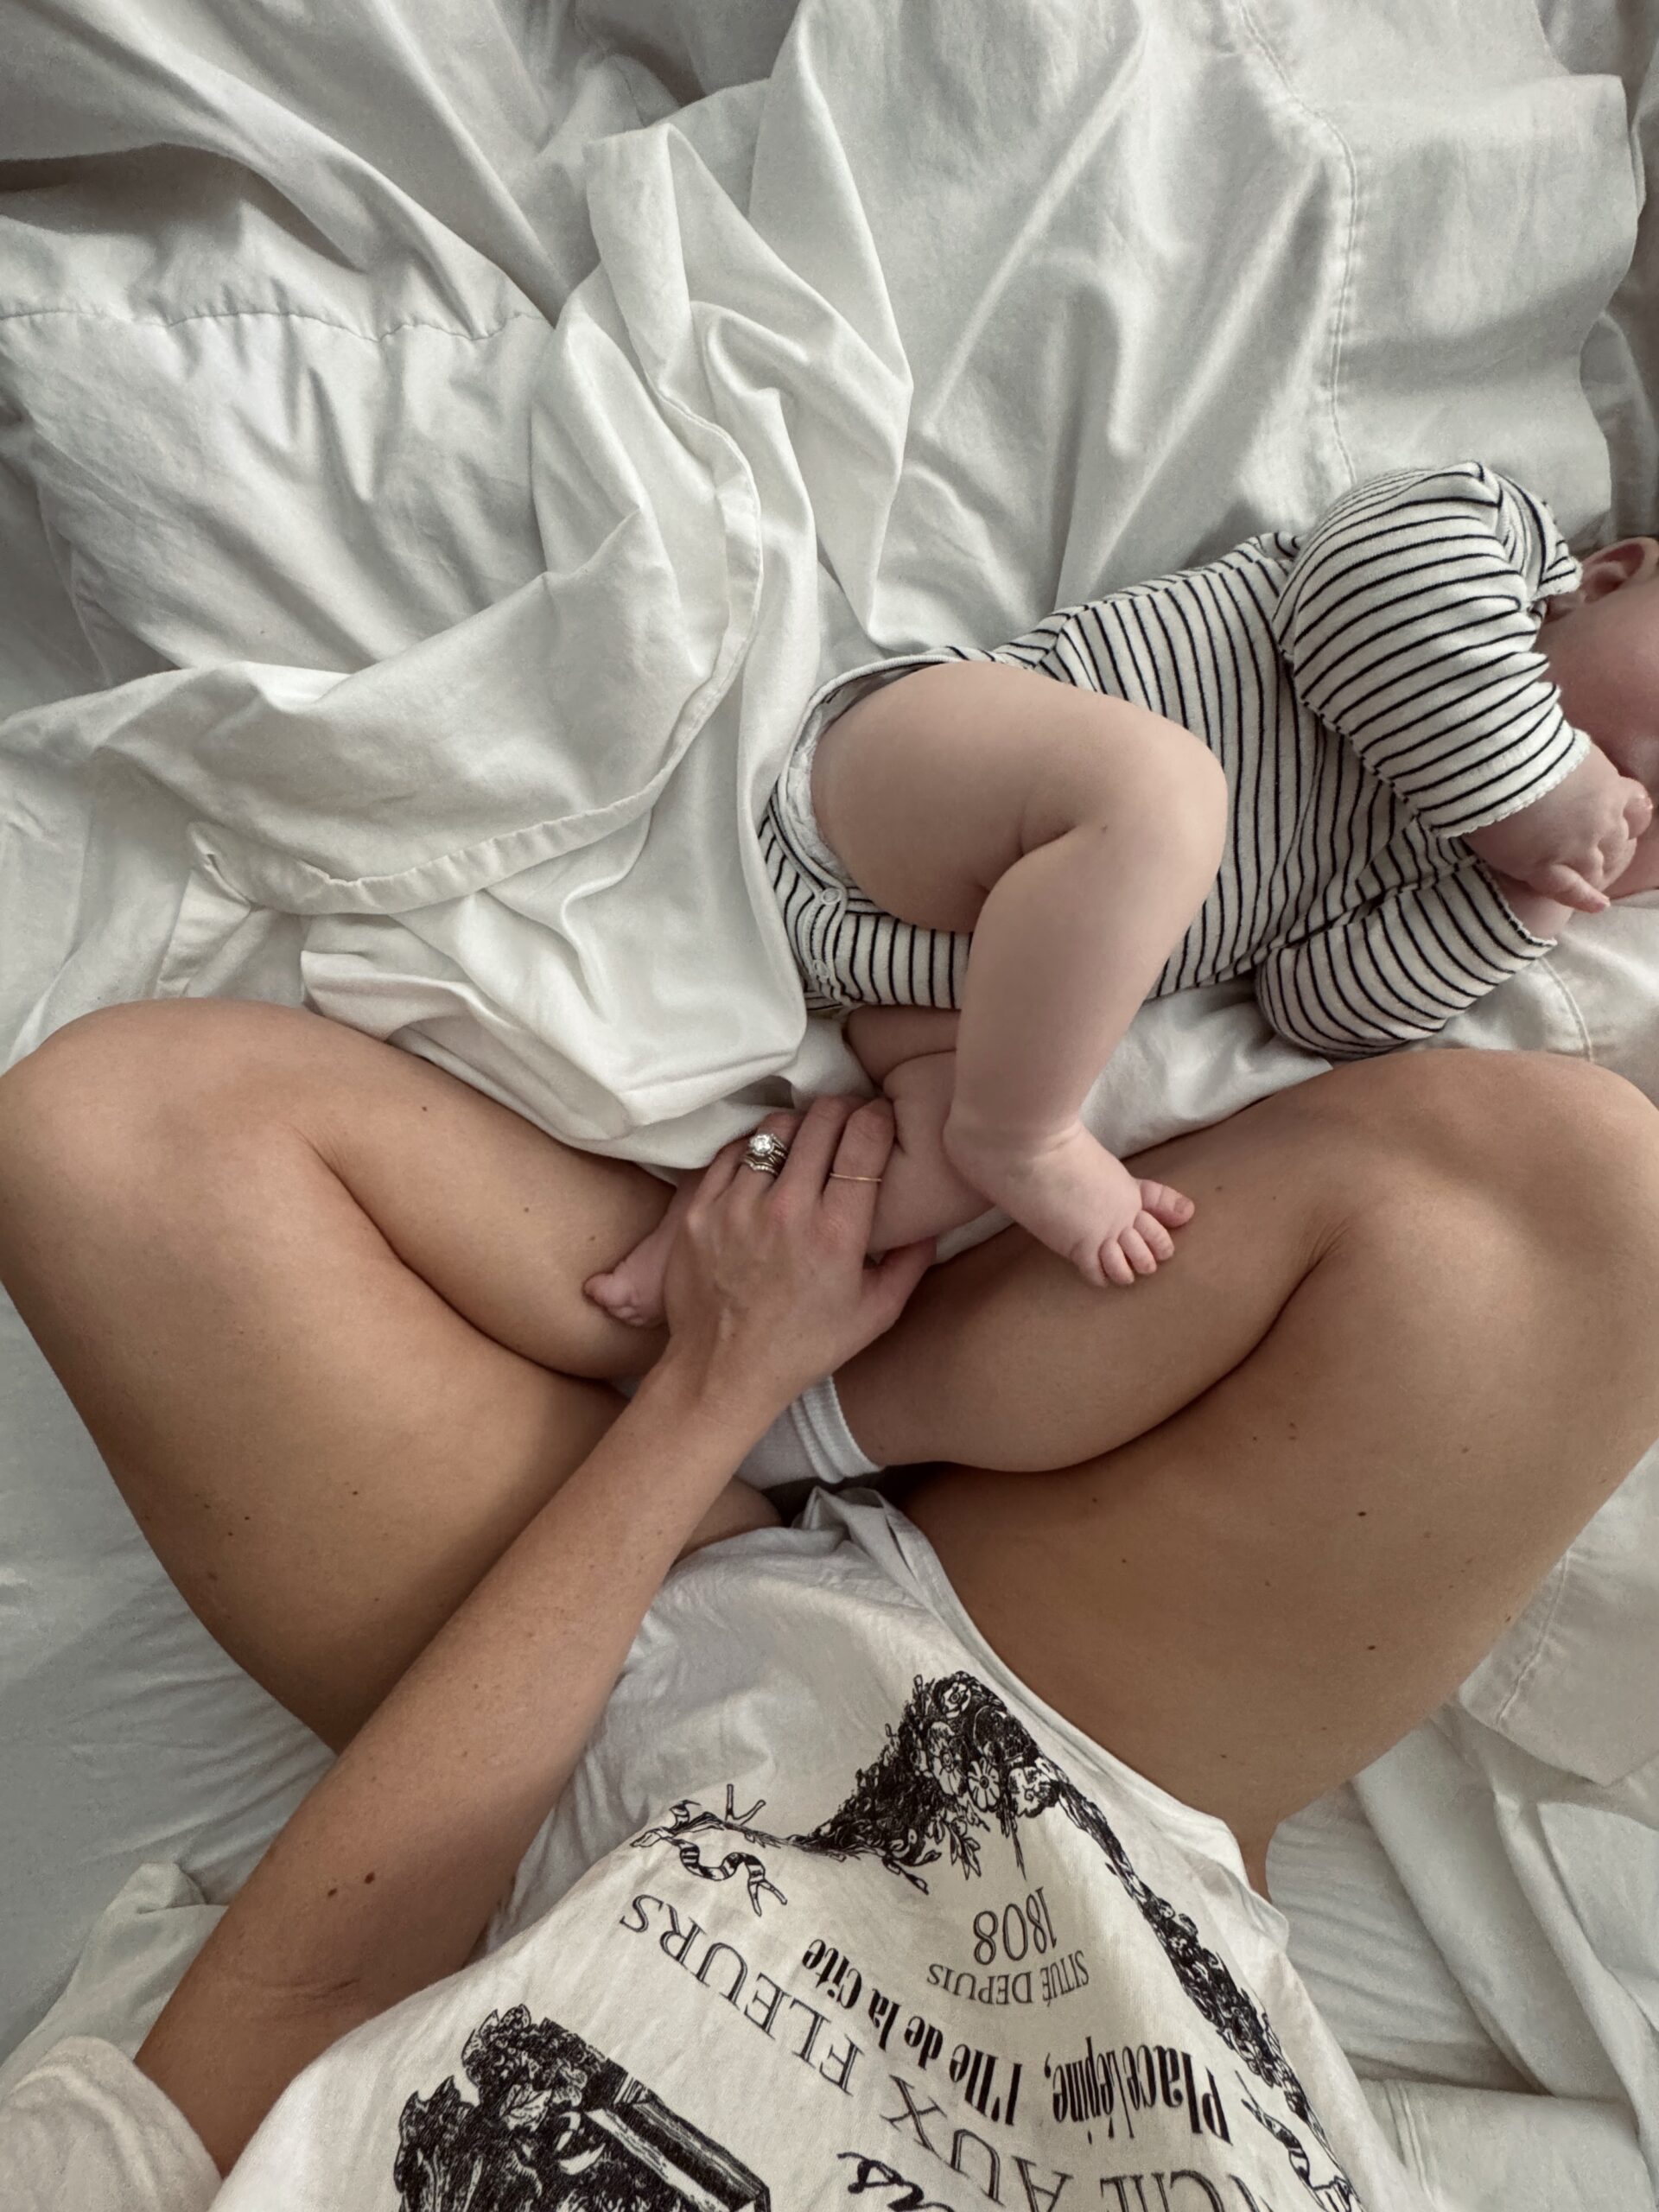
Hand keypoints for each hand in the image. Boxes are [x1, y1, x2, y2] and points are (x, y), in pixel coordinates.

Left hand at [656, 1096, 934, 1420]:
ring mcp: (736, 1206)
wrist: (724, 1372)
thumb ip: (910, 1263)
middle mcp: (786, 1210)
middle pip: (821, 1119)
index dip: (878, 1116)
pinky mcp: (699, 1210)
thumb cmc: (806, 1346)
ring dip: (798, 1130)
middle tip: (847, 1123)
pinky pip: (733, 1153)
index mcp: (836, 1232)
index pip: (864, 1137)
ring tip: (804, 1146)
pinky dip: (754, 1152)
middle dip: (842, 1111)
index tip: (880, 1119)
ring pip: (775, 1129)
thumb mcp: (876, 1314)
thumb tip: (932, 1220)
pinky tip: (765, 1168)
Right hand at [1465, 747, 1653, 914]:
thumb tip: (1561, 760)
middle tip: (1597, 849)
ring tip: (1593, 877)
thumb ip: (1571, 762)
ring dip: (1596, 871)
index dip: (1628, 813)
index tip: (1622, 816)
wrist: (1498, 761)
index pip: (1634, 805)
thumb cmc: (1525, 741)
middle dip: (1610, 847)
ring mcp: (1573, 848)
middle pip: (1617, 842)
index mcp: (1607, 786)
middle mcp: (1599, 821)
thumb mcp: (1563, 742)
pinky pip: (1568, 891)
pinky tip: (1597, 905)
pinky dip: (1584, 899)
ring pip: (1596, 868)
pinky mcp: (1542, 867)